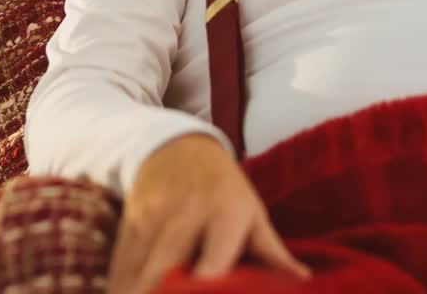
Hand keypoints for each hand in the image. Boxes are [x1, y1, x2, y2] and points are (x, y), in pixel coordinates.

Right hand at [107, 134, 310, 293]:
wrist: (175, 146)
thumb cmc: (223, 188)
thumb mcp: (252, 214)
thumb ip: (273, 254)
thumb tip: (306, 284)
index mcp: (226, 213)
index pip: (214, 265)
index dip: (206, 290)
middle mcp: (186, 213)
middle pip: (167, 272)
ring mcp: (152, 216)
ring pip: (138, 272)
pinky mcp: (129, 221)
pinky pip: (120, 264)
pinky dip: (122, 287)